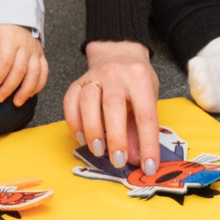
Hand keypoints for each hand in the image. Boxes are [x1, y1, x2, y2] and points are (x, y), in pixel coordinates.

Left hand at [0, 25, 47, 105]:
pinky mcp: (41, 56)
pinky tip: (29, 94)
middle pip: (20, 70)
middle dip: (9, 87)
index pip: (6, 61)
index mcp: (10, 39)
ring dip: (26, 90)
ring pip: (34, 73)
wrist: (15, 19)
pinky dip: (38, 85)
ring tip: (16, 102)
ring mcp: (35, 51)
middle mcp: (25, 45)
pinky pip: (44, 72)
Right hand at [64, 40, 161, 168]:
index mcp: (140, 78)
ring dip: (92, 129)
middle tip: (118, 161)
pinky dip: (74, 122)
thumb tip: (137, 159)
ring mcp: (94, 76)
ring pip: (87, 101)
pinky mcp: (77, 81)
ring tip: (98, 150)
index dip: (148, 143)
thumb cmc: (136, 80)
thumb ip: (140, 128)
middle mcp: (116, 74)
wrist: (118, 52)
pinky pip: (70, 101)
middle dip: (116, 137)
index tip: (148, 167)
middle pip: (113, 106)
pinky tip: (81, 138)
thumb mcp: (148, 97)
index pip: (146, 114)